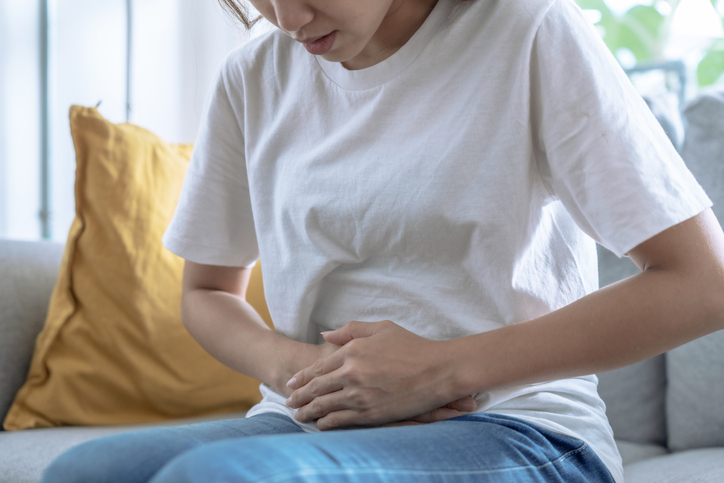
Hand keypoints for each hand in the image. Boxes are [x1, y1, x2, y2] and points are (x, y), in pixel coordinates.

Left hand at [285, 320, 467, 429]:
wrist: (439, 370)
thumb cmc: (413, 346)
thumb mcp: (381, 328)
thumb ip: (350, 330)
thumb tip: (325, 335)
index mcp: (352, 351)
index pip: (318, 367)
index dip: (301, 378)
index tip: (291, 384)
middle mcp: (352, 373)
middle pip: (315, 388)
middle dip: (298, 397)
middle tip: (288, 402)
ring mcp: (360, 395)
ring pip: (324, 406)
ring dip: (308, 412)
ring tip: (299, 416)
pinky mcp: (371, 413)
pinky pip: (340, 420)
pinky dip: (326, 423)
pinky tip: (320, 425)